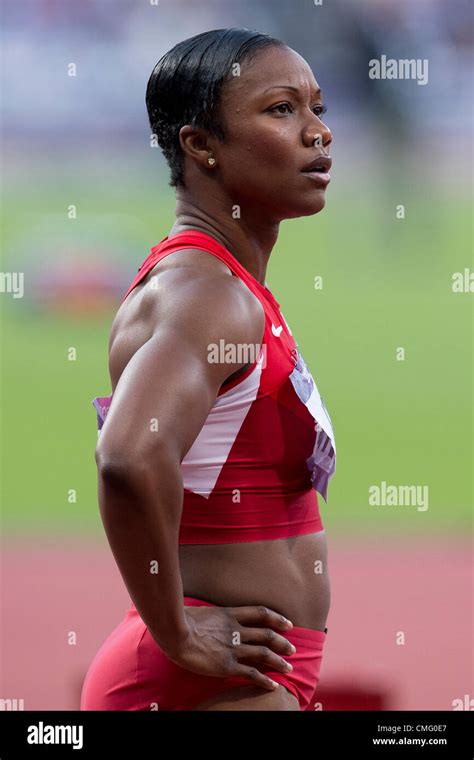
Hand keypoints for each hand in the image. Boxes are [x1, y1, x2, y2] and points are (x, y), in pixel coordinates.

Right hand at [163, 604, 296, 690]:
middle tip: (293, 648)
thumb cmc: (182, 620)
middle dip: (282, 642)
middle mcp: (236, 631)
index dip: (277, 618)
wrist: (176, 633)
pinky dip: (264, 680)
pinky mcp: (227, 666)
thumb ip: (214, 616)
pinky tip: (273, 685)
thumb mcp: (203, 611)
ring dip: (278, 661)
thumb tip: (214, 617)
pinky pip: (251, 673)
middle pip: (266, 634)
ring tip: (289, 667)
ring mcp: (233, 648)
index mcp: (230, 615)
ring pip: (263, 654)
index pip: (260, 613)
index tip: (288, 623)